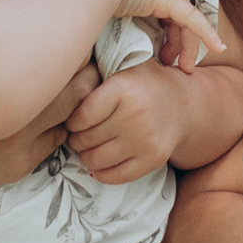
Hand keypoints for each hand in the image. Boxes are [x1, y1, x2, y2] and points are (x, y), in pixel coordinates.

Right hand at [0, 0, 96, 201]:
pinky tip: (43, 99)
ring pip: (75, 113)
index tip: (59, 15)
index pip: (56, 55)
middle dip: (78, 58)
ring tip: (61, 64)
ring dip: (75, 89)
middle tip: (71, 36)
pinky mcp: (20, 168)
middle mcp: (11, 121)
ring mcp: (19, 147)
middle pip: (78, 83)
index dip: (65, 33)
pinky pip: (59, 138)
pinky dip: (60, 119)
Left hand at [66, 62, 185, 184]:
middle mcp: (135, 114)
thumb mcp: (123, 66)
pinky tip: (100, 164)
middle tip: (78, 137)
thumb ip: (96, 69)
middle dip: (76, 140)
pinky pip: (116, 176)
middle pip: (86, 139)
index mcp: (123, 88)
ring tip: (88, 148)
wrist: (183, 105)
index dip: (71, 123)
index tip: (72, 122)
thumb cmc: (144, 84)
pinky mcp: (154, 158)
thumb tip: (59, 78)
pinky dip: (102, 173)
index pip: (81, 117)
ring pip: (96, 160)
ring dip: (86, 157)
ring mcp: (145, 139)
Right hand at [103, 0, 223, 71]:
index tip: (162, 54)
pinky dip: (206, 34)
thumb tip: (92, 51)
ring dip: (188, 46)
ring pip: (185, 22)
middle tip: (170, 63)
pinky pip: (193, 19)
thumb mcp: (101, 12)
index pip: (163, 11)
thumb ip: (109, 24)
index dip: (167, 33)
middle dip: (177, 42)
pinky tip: (218, 47)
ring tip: (183, 67)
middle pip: (177, 17)